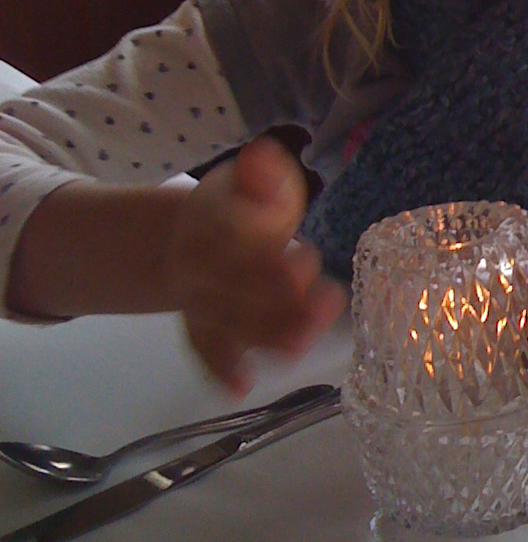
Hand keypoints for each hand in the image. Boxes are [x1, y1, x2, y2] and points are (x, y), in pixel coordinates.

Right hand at [165, 135, 344, 392]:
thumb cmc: (236, 208)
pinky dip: (220, 368)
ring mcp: (201, 300)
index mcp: (219, 220)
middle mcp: (205, 263)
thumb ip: (262, 175)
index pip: (240, 233)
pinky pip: (205, 349)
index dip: (266, 245)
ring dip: (265, 333)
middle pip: (239, 283)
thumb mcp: (247, 181)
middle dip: (279, 296)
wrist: (189, 240)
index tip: (303, 258)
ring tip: (299, 345)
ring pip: (229, 320)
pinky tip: (240, 386)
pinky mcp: (202, 329)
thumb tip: (264, 155)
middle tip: (325, 302)